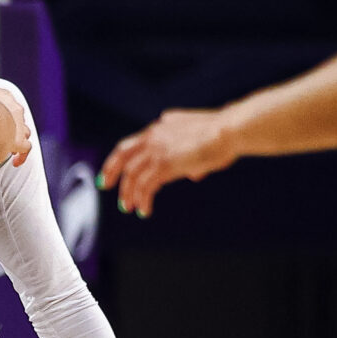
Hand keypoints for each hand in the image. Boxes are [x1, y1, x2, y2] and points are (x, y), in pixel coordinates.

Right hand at [0, 70, 35, 168]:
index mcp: (3, 97)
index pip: (6, 102)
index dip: (0, 109)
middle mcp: (14, 112)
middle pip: (17, 117)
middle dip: (11, 124)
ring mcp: (16, 128)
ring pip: (24, 133)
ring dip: (17, 139)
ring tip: (8, 146)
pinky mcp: (15, 144)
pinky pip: (24, 150)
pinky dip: (21, 155)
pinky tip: (16, 162)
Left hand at [99, 109, 235, 216]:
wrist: (231, 130)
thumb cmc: (226, 133)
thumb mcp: (201, 141)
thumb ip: (192, 156)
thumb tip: (193, 175)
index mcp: (161, 126)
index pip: (132, 143)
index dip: (120, 158)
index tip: (113, 170)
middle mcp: (154, 136)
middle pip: (123, 156)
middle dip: (111, 172)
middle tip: (105, 185)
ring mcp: (157, 150)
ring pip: (132, 175)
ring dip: (129, 193)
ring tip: (129, 207)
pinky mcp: (164, 164)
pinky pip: (145, 187)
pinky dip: (143, 200)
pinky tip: (145, 210)